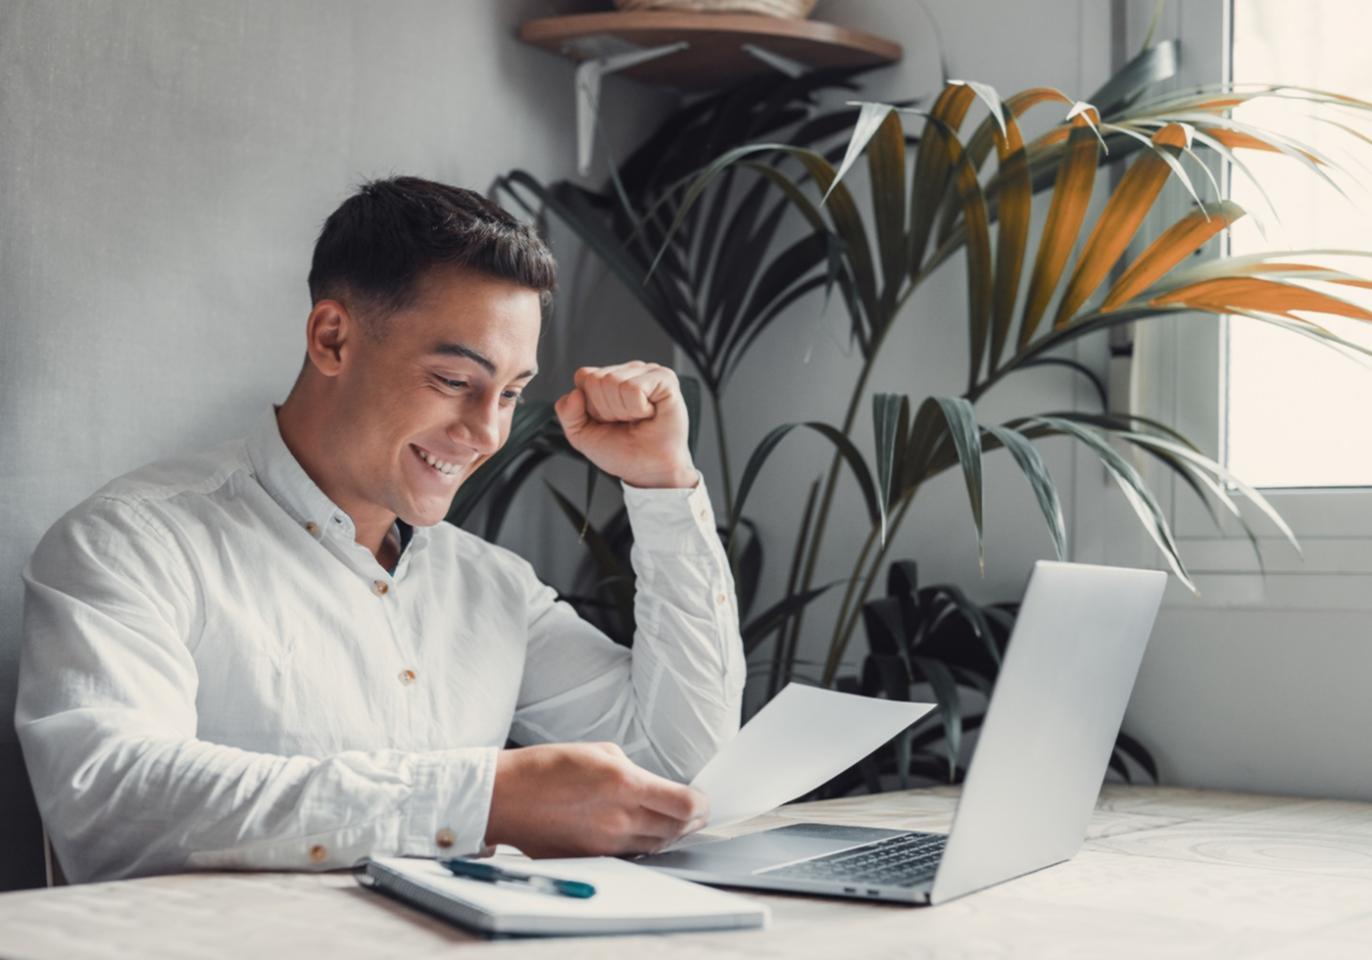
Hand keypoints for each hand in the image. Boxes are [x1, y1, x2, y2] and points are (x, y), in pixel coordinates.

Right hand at [483, 742, 708, 857]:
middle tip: (697, 812)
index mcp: (624, 784)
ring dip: (671, 834)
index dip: (702, 805)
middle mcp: (620, 818)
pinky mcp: (593, 857)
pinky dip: (644, 844)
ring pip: (656, 845)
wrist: (506, 797)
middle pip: (675, 829)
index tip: (703, 799)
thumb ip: (631, 770)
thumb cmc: (546, 767)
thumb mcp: (598, 751)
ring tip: (676, 822)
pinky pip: (631, 854)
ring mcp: (606, 843)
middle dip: (691, 821)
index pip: (683, 805)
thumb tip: (649, 785)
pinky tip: (645, 832)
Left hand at [554, 361, 696, 488]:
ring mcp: (647, 373)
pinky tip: (648, 414)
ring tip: (637, 419)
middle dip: (606, 410)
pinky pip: (634, 388)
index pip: (584, 376)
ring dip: (623, 411)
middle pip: (596, 379)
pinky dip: (637, 409)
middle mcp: (629, 372)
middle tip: (624, 422)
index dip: (590, 405)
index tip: (606, 420)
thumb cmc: (624, 451)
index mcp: (609, 379)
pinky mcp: (665, 379)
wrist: (649, 470)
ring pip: (613, 382)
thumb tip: (575, 393)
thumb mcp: (581, 435)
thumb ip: (567, 413)